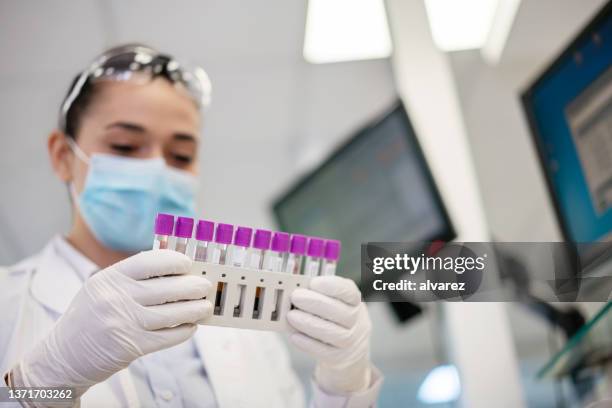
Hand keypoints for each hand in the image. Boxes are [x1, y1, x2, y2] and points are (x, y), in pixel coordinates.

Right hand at [15, 250, 211, 396]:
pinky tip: (191, 326)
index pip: (150, 261)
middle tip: (205, 286)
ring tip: (205, 306)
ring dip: (196, 309)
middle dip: (193, 286)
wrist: (63, 356)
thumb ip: (132, 278)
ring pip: (174, 312)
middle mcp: (116, 298)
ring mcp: (124, 323)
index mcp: (110, 278)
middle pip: (168, 287)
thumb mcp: (102, 289)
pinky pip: (169, 336)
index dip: (175, 260)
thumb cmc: (89, 318)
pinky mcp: (132, 346)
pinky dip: (185, 330)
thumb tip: (175, 271)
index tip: (188, 263)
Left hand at [288, 276, 371, 393]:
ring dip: (309, 323)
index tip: (313, 283)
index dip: (332, 286)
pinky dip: (308, 343)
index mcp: (354, 301)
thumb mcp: (333, 302)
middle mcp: (357, 321)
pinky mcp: (339, 358)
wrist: (348, 348)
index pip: (349, 291)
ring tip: (291, 316)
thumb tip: (294, 289)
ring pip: (333, 333)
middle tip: (295, 297)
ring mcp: (351, 341)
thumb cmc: (334, 317)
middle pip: (341, 312)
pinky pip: (324, 352)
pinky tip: (294, 335)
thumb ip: (317, 294)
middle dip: (315, 303)